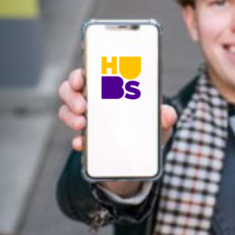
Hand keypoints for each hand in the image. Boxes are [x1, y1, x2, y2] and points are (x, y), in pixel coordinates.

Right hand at [57, 68, 177, 193]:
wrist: (142, 159)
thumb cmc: (148, 130)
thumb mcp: (158, 122)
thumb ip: (164, 116)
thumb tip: (168, 115)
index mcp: (108, 88)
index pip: (87, 74)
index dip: (79, 74)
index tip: (80, 79)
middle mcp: (92, 101)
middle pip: (70, 90)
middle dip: (72, 96)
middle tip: (82, 106)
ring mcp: (86, 121)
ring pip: (66, 111)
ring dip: (69, 116)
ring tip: (81, 124)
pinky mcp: (85, 142)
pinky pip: (75, 138)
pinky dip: (78, 141)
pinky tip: (81, 144)